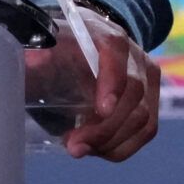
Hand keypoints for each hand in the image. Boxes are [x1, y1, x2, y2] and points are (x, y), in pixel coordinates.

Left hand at [24, 9, 159, 161]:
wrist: (88, 45)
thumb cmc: (61, 47)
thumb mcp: (46, 45)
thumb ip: (37, 51)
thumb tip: (32, 60)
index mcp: (105, 34)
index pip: (116, 51)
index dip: (112, 81)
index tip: (102, 110)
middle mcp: (134, 55)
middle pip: (133, 93)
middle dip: (104, 127)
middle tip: (74, 146)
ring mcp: (148, 79)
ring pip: (143, 118)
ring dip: (111, 142)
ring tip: (79, 149)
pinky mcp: (152, 101)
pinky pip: (145, 131)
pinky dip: (120, 147)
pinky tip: (96, 149)